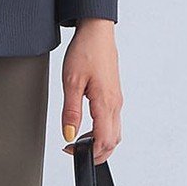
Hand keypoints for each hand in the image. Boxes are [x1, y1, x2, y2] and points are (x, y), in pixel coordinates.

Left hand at [59, 20, 120, 163]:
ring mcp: (117, 99)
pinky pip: (113, 121)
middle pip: (113, 141)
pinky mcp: (114, 95)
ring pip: (115, 132)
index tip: (72, 152)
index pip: (103, 140)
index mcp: (106, 102)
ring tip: (80, 141)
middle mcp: (115, 103)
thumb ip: (71, 112)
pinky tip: (89, 127)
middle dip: (97, 153)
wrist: (96, 32)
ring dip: (100, 143)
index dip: (89, 152)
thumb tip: (70, 134)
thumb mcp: (71, 82)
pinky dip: (103, 131)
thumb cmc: (85, 51)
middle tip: (75, 152)